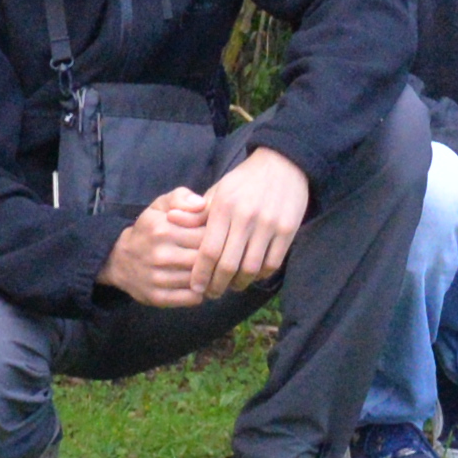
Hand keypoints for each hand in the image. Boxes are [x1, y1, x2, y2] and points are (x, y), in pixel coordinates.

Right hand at [102, 189, 213, 308]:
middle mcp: (160, 254)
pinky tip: (199, 284)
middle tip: (221, 255)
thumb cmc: (149, 229)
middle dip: (216, 257)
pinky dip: (200, 293)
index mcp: (163, 228)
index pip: (206, 233)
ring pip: (200, 279)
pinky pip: (191, 298)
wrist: (119, 259)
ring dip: (210, 276)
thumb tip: (202, 204)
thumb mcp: (160, 206)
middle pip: (205, 258)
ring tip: (212, 270)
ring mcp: (158, 278)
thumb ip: (181, 197)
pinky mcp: (157, 297)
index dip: (217, 234)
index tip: (219, 235)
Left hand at [195, 143, 311, 291]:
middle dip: (217, 285)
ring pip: (250, 268)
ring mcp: (268, 224)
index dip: (201, 274)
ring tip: (232, 286)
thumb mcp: (218, 191)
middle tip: (212, 293)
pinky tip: (252, 275)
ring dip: (239, 283)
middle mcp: (246, 217)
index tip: (196, 287)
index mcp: (224, 207)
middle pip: (228, 265)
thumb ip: (196, 212)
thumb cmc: (244, 181)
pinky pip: (272, 264)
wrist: (283, 163)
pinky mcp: (287, 230)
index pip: (208, 251)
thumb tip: (170, 220)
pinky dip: (260, 275)